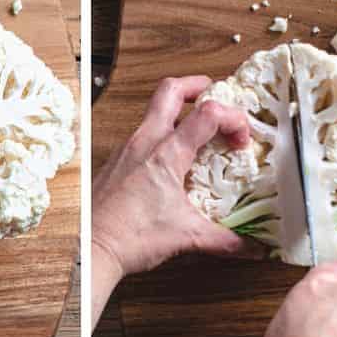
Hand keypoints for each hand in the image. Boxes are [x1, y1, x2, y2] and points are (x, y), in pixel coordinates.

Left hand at [92, 76, 263, 327]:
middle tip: (214, 96)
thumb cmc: (130, 238)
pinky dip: (161, 138)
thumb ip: (221, 238)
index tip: (241, 141)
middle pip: (170, 90)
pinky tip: (170, 163)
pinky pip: (141, 136)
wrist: (92, 249)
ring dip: (178, 114)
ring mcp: (126, 150)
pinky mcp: (116, 162)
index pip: (208, 113)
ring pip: (153, 111)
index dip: (233, 119)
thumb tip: (244, 245)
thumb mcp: (186, 236)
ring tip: (196, 134)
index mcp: (165, 154)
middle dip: (197, 87)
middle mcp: (144, 143)